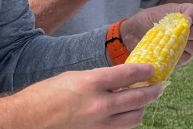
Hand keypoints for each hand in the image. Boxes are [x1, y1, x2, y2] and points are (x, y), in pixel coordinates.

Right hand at [20, 64, 163, 127]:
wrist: (32, 118)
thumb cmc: (48, 93)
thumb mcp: (74, 76)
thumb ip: (98, 79)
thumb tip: (118, 79)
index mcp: (92, 82)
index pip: (127, 74)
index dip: (143, 71)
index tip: (153, 69)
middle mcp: (99, 104)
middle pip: (136, 97)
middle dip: (152, 90)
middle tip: (160, 85)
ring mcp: (100, 123)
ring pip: (134, 117)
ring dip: (143, 107)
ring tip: (146, 99)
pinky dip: (129, 120)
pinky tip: (129, 113)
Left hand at [120, 3, 192, 65]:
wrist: (133, 36)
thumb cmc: (146, 21)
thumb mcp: (158, 13)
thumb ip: (173, 14)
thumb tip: (187, 20)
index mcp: (183, 14)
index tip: (184, 19)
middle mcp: (189, 29)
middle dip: (192, 32)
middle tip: (178, 33)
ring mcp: (187, 44)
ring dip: (186, 44)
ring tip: (171, 42)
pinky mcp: (181, 58)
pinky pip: (187, 58)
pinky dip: (179, 55)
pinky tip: (167, 51)